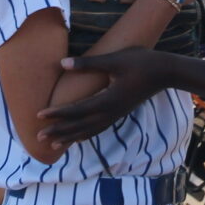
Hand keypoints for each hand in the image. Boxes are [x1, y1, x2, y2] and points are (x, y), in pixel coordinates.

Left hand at [40, 48, 167, 146]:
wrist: (165, 72)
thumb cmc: (141, 62)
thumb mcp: (114, 60)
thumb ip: (88, 64)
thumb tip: (63, 63)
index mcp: (107, 101)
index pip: (76, 110)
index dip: (57, 114)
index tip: (39, 116)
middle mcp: (110, 112)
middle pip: (79, 126)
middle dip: (59, 131)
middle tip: (39, 137)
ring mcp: (115, 115)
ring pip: (88, 131)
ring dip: (70, 137)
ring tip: (53, 145)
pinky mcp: (119, 113)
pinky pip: (99, 129)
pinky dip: (85, 135)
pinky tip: (78, 138)